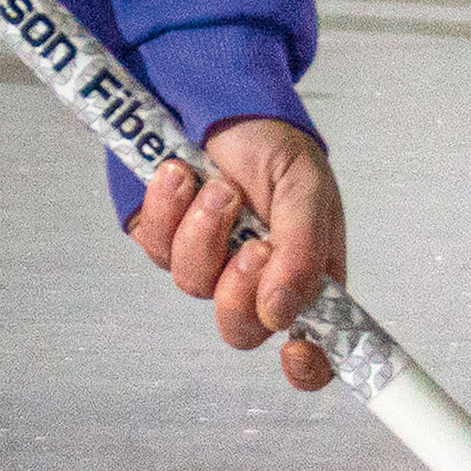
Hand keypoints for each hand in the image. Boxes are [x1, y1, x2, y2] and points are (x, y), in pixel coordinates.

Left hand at [127, 116, 346, 391]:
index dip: (308, 366)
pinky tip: (181, 174)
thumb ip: (303, 251)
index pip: (316, 347)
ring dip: (204, 230)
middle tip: (254, 244)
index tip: (295, 351)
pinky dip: (168, 207)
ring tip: (217, 187)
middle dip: (240, 288)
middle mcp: (256, 281)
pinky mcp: (161, 242)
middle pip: (240, 328)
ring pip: (192, 283)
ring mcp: (206, 264)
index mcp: (306, 275)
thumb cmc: (275, 148)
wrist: (218, 103)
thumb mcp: (306, 188)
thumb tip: (283, 315)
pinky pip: (153, 246)